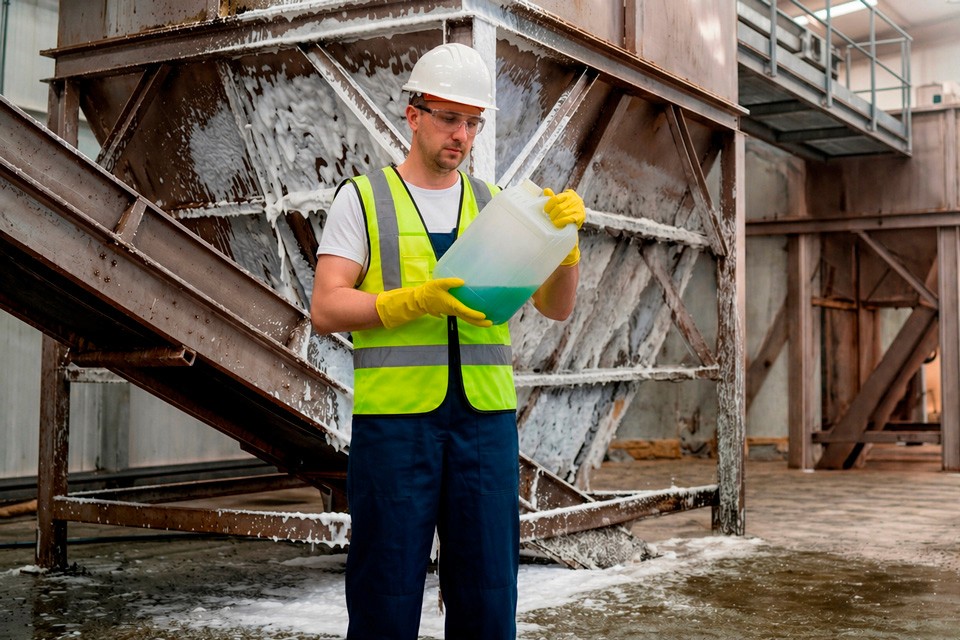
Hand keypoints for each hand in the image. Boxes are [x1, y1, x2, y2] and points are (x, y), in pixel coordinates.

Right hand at [376, 278, 491, 328]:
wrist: (420, 299)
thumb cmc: (429, 290)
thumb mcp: (438, 283)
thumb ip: (449, 282)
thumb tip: (462, 281)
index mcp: (451, 304)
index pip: (465, 311)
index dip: (474, 314)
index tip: (483, 316)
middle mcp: (453, 310)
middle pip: (468, 319)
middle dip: (479, 322)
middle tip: (490, 323)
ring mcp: (453, 312)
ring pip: (466, 318)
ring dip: (477, 321)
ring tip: (488, 322)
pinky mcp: (452, 310)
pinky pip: (464, 315)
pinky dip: (472, 317)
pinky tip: (478, 316)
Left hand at [543, 188, 584, 229]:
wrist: (580, 212)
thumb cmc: (567, 206)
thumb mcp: (561, 200)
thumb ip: (552, 197)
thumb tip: (546, 190)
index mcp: (568, 194)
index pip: (556, 199)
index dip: (549, 205)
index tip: (546, 210)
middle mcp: (574, 200)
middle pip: (559, 208)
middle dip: (552, 214)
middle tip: (550, 218)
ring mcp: (578, 208)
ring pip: (563, 214)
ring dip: (556, 219)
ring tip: (553, 222)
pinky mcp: (580, 216)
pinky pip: (569, 219)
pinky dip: (562, 222)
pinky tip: (558, 224)